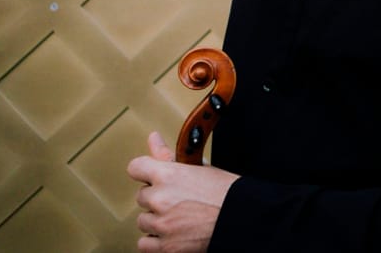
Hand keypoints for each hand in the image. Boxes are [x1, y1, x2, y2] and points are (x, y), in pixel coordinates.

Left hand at [127, 132, 237, 252]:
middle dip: (158, 199)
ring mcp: (162, 224)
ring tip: (181, 217)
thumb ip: (170, 154)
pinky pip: (144, 243)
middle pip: (142, 197)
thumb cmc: (226, 193)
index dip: (146, 172)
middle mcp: (161, 198)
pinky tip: (175, 234)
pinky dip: (157, 241)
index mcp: (168, 174)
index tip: (153, 178)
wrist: (243, 219)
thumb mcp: (200, 168)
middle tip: (181, 200)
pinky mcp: (165, 246)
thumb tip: (152, 138)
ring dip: (157, 221)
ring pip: (143, 220)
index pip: (136, 168)